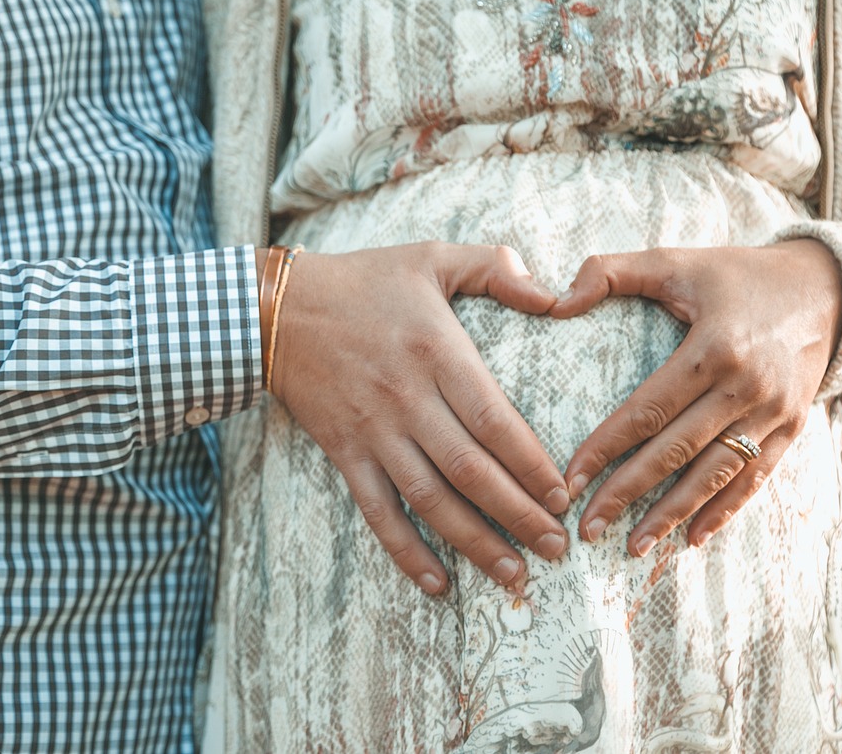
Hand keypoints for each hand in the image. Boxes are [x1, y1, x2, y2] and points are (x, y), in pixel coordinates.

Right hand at [269, 242, 570, 594]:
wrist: (278, 309)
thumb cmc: (363, 280)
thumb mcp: (432, 257)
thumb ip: (496, 268)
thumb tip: (554, 296)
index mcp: (436, 351)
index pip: (494, 420)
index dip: (532, 464)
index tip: (563, 495)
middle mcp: (407, 399)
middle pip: (470, 471)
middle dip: (519, 515)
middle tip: (557, 548)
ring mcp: (373, 431)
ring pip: (429, 500)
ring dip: (475, 543)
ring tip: (515, 576)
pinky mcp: (345, 451)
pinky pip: (377, 510)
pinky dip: (406, 551)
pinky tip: (438, 583)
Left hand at [549, 239, 841, 554]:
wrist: (826, 289)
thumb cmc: (735, 276)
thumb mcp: (675, 261)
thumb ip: (612, 273)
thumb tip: (556, 302)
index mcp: (713, 349)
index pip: (648, 410)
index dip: (606, 447)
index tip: (570, 479)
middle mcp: (747, 388)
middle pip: (677, 451)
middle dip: (628, 493)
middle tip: (588, 527)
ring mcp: (774, 414)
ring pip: (715, 475)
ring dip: (672, 514)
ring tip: (631, 546)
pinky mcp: (792, 430)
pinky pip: (755, 480)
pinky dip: (724, 512)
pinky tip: (691, 539)